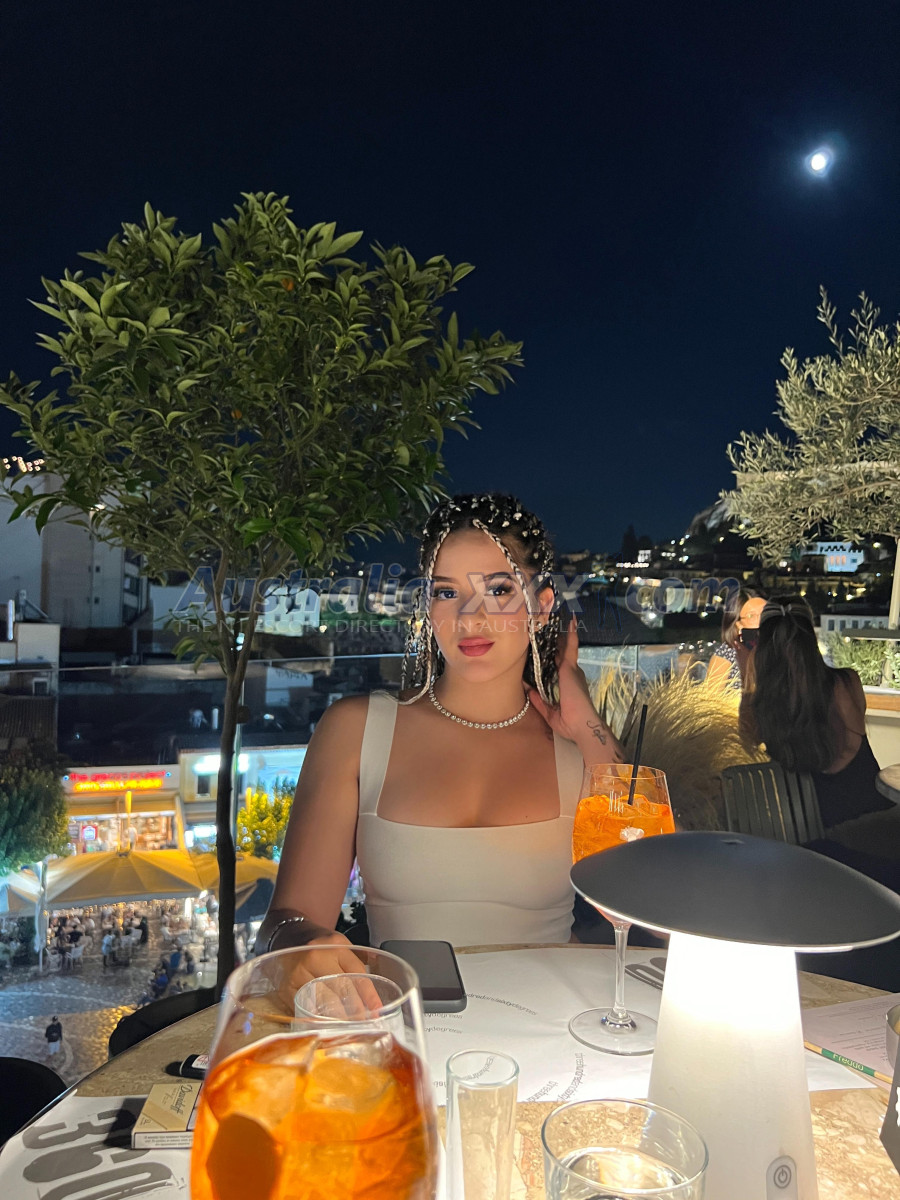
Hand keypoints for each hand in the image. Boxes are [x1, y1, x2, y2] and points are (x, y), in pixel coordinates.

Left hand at [527, 621, 624, 762]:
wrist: (581, 726)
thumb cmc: (569, 722)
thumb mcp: (548, 711)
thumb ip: (538, 699)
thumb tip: (526, 688)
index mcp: (566, 684)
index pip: (557, 666)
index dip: (553, 656)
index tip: (547, 646)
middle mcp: (570, 674)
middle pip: (561, 653)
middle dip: (557, 641)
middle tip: (551, 625)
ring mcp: (571, 670)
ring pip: (565, 647)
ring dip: (562, 634)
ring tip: (560, 617)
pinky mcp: (570, 667)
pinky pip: (571, 647)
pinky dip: (570, 635)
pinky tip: (570, 622)